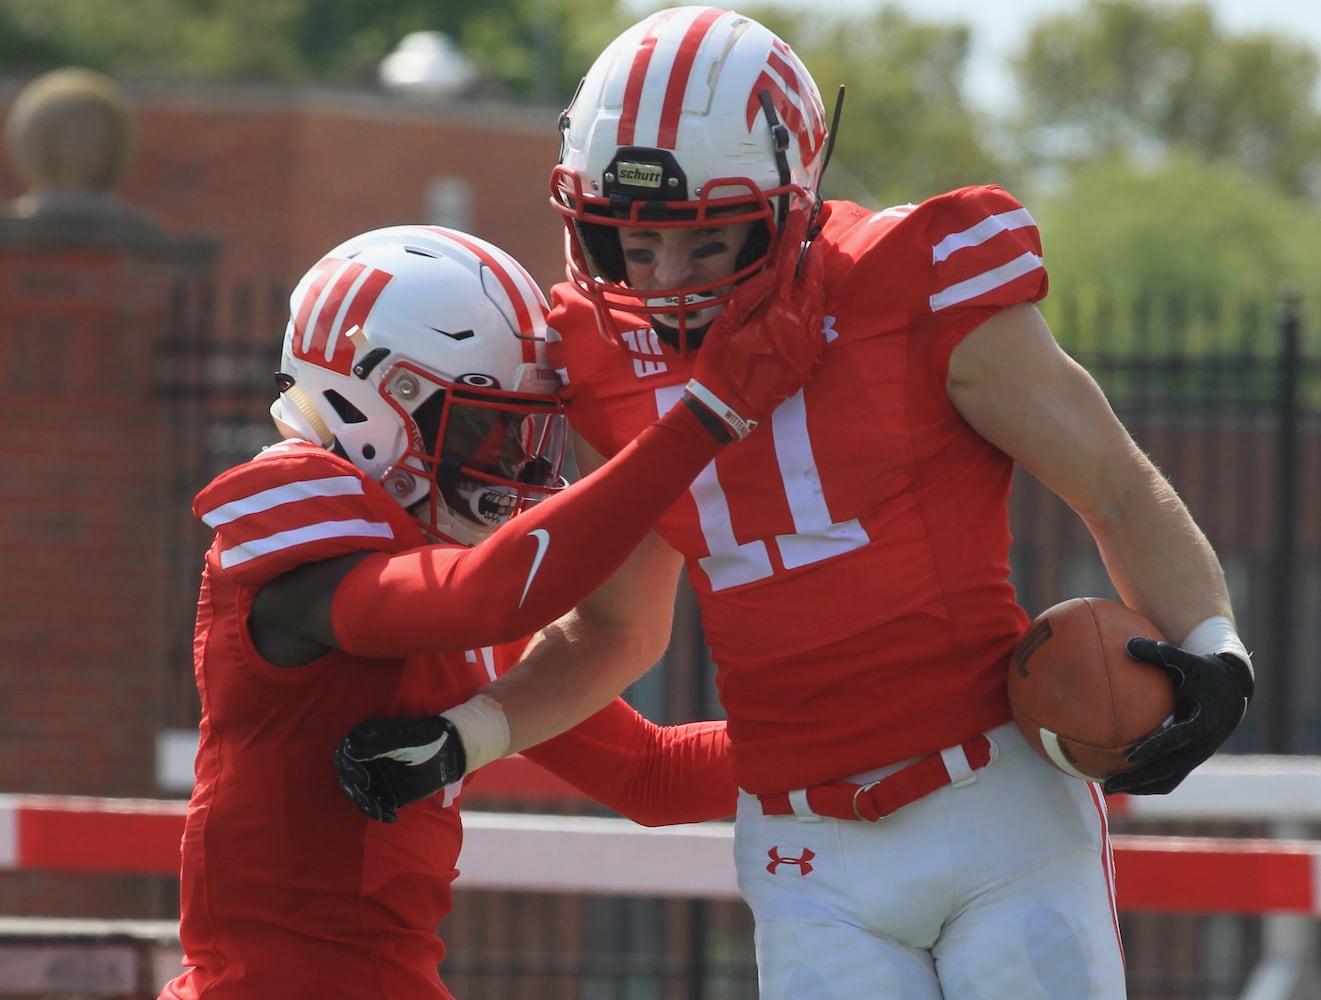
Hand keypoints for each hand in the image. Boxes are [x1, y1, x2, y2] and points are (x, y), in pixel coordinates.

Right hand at [333, 714, 466, 821]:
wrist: (448, 755)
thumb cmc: (425, 740)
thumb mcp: (401, 741)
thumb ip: (375, 745)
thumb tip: (348, 750)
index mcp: (365, 740)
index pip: (344, 755)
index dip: (349, 768)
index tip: (364, 780)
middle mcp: (364, 759)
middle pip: (347, 777)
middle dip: (354, 789)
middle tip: (369, 796)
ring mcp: (373, 776)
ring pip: (357, 793)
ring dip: (364, 804)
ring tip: (378, 810)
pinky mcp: (384, 792)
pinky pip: (373, 805)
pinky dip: (378, 812)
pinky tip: (389, 816)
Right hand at [685, 201, 826, 440]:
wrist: (730, 411)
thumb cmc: (719, 368)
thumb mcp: (723, 329)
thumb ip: (746, 297)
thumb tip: (769, 271)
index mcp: (775, 314)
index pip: (786, 265)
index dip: (792, 237)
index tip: (799, 213)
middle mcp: (798, 326)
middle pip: (811, 281)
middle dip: (812, 255)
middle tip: (814, 233)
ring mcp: (807, 344)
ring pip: (818, 302)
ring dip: (816, 279)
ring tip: (815, 260)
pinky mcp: (808, 360)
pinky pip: (818, 325)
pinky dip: (816, 306)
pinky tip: (811, 299)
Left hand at [1102, 638, 1253, 795]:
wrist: (1233, 689)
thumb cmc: (1204, 670)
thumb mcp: (1186, 660)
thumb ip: (1158, 652)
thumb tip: (1126, 644)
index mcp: (1203, 724)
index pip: (1175, 741)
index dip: (1153, 748)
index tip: (1129, 755)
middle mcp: (1201, 746)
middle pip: (1168, 771)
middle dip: (1138, 779)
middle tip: (1108, 784)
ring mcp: (1197, 756)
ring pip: (1167, 780)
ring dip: (1140, 787)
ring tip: (1108, 788)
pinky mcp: (1191, 759)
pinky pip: (1168, 777)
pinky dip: (1146, 781)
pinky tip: (1120, 778)